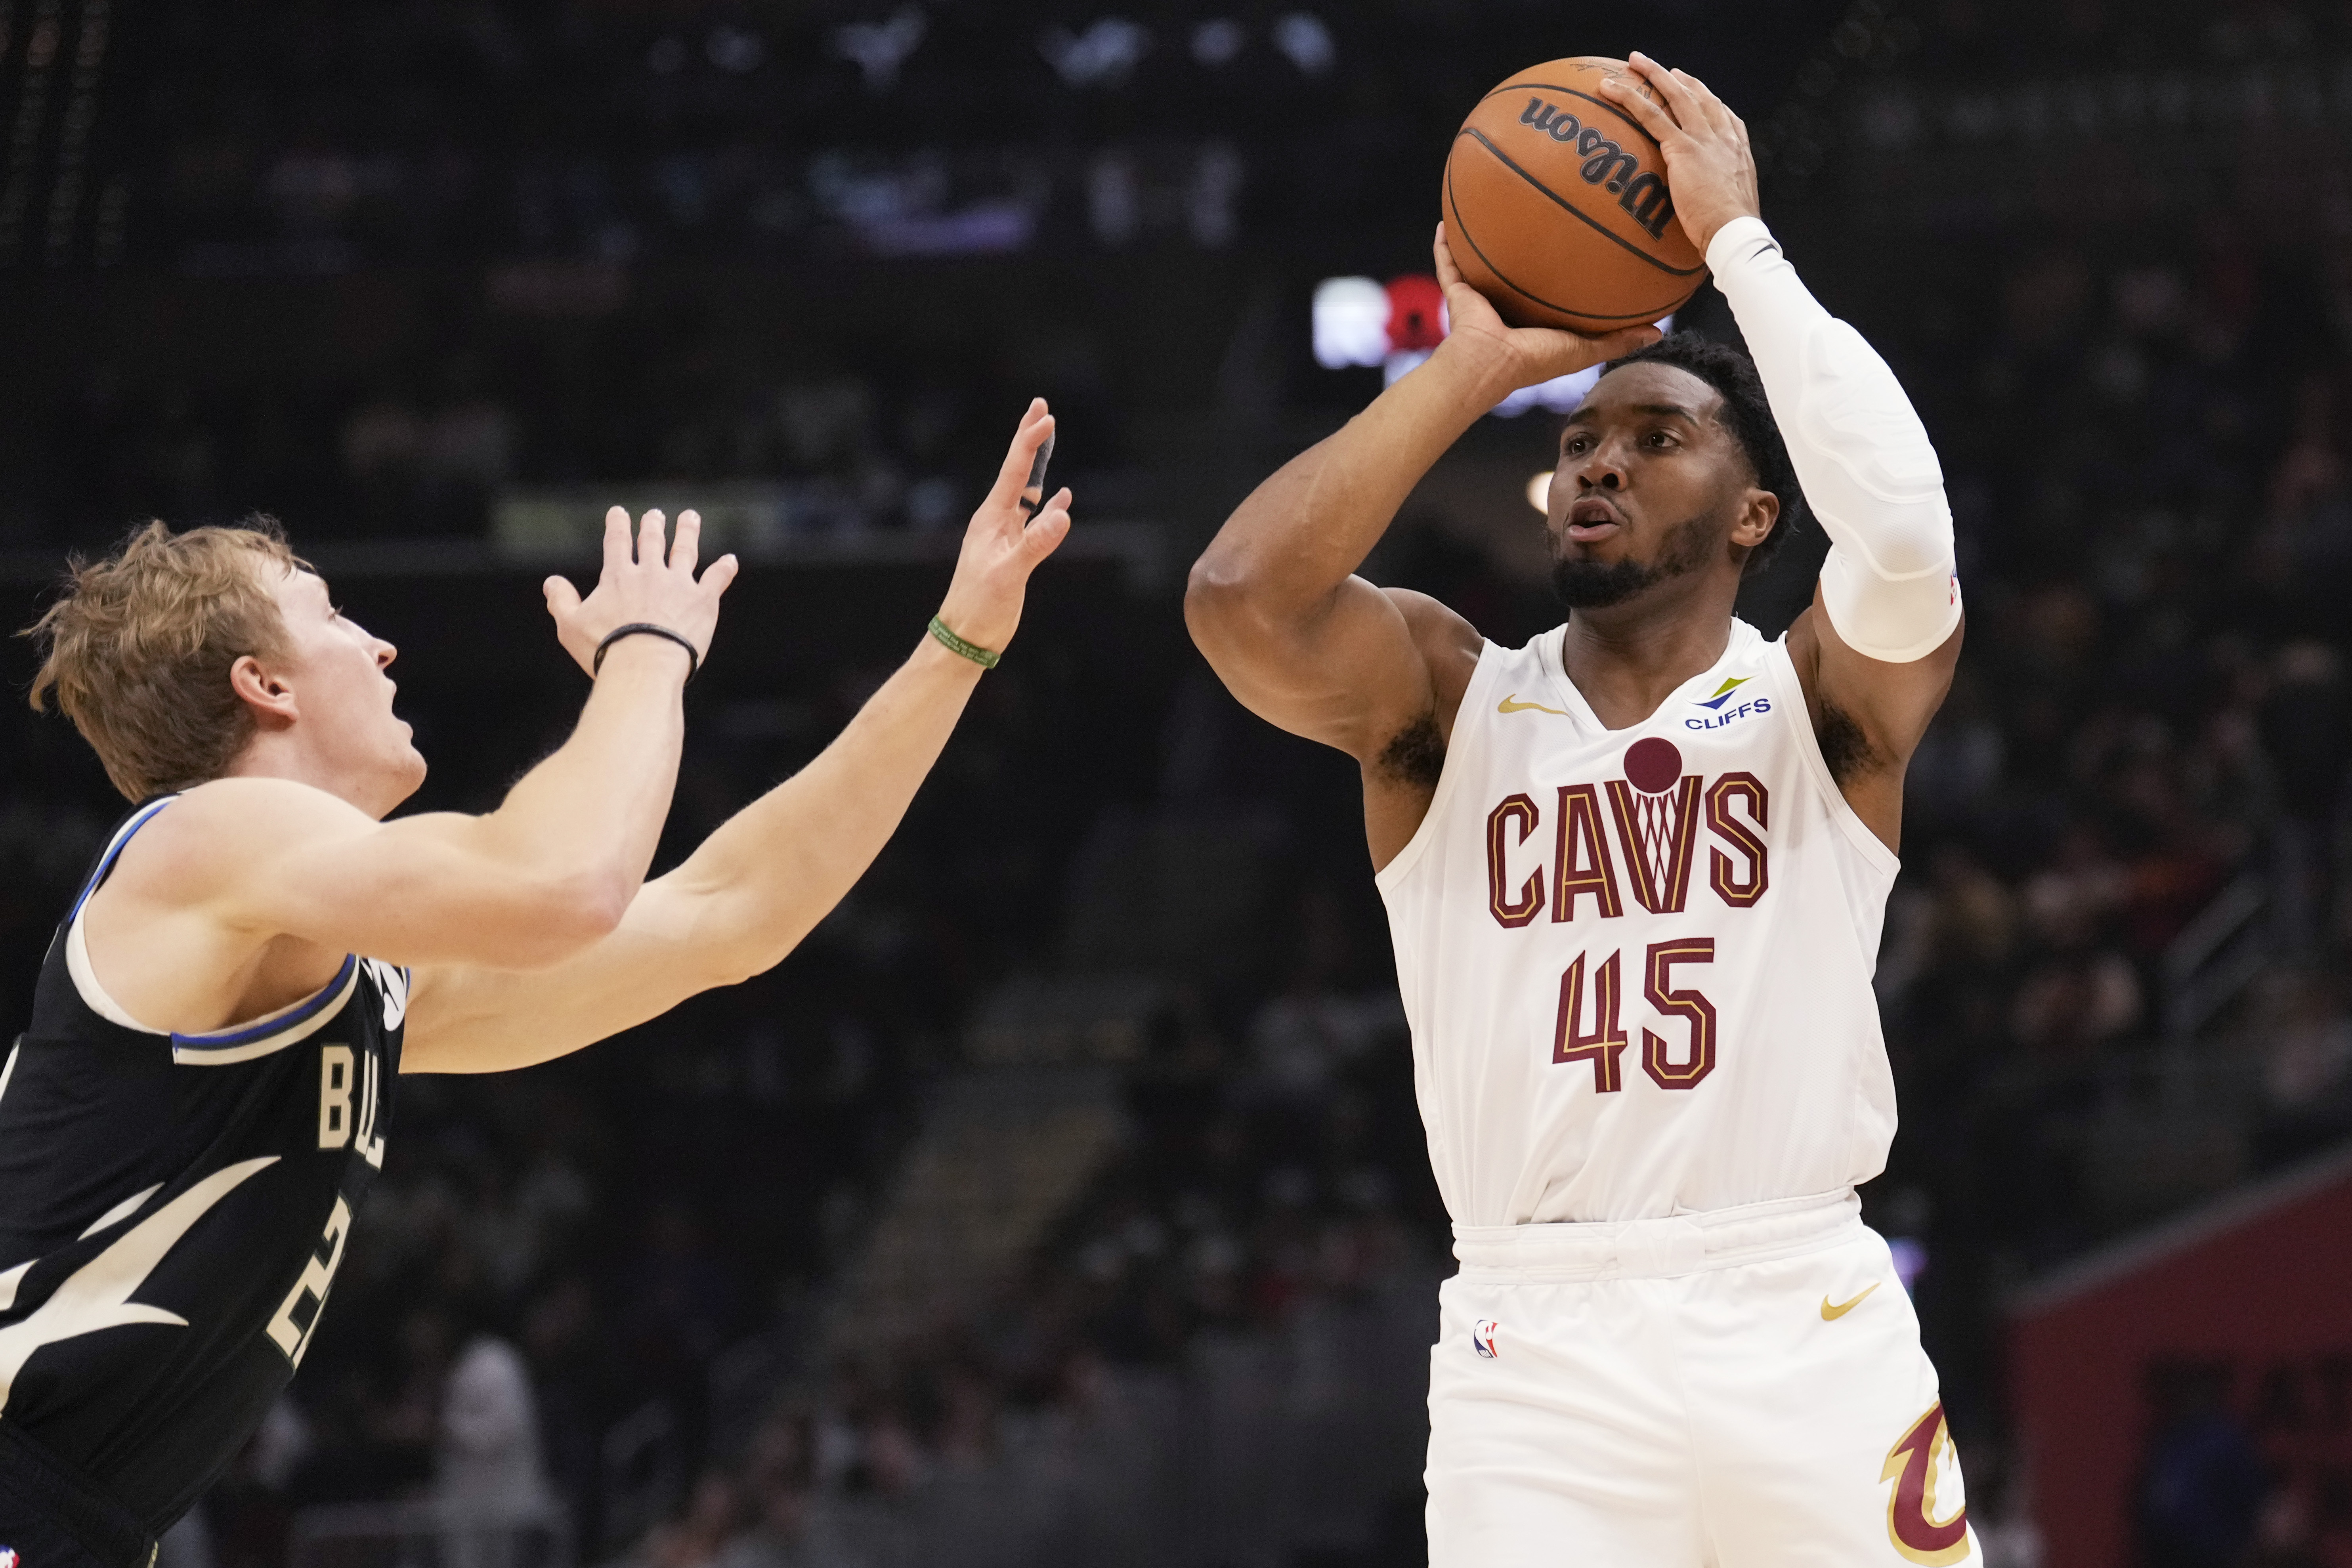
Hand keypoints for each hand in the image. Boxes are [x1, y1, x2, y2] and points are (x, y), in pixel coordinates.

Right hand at [544, 507, 739, 676]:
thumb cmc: (605, 649)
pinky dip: (725, 569)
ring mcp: (679, 584)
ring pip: (685, 551)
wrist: (644, 665)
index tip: (619, 512)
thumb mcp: (570, 626)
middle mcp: (650, 573)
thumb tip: (551, 582)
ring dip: (687, 532)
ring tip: (690, 518)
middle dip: (653, 526)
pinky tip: (731, 560)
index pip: (616, 542)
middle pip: (652, 542)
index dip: (617, 525)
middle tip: (655, 515)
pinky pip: (716, 579)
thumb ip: (560, 601)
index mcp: (618, 576)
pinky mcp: (703, 601)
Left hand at [933, 399, 1073, 653]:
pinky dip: (1049, 504)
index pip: (1015, 472)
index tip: (1047, 417)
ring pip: (1027, 490)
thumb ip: (1034, 544)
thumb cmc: (980, 607)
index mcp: (991, 519)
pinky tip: (1062, 498)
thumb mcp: (1008, 575)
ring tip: (1048, 438)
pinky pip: (1033, 518)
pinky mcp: (1012, 552)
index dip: (1031, 442)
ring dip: (1040, 464)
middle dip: (1030, 439)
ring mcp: (1004, 535)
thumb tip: (1062, 514)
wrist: (965, 637)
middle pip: (1018, 470)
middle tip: (1041, 406)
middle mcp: (996, 520)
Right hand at [1432, 224, 1661, 396]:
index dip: (1566, 266)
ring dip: (1486, 237)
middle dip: (1528, 243)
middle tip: (1543, 211)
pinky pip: (1448, 262)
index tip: (1584, 240)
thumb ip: (1619, 340)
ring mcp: (1481, 297)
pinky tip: (1447, 218)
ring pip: (1482, 261)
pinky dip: (1445, 244)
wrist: (1489, 363)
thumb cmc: (1536, 359)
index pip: (1553, 288)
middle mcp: (1508, 305)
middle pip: (1518, 268)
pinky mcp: (1457, 292)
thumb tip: (1659, 333)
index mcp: (1535, 318)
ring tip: (1494, 205)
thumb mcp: (1585, 349)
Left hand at [1596, 52, 1760, 256]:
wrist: (1734, 232)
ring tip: (1634, 62)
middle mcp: (1723, 137)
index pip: (1723, 115)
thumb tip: (1707, 213)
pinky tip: (1611, 90)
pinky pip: (1651, 116)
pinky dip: (1629, 99)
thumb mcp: (1731, 209)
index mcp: (1738, 150)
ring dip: (1653, 75)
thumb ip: (1718, 199)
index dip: (1707, 98)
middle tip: (1661, 68)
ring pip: (1675, 97)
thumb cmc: (1732, 232)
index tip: (1693, 88)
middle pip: (1699, 97)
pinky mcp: (1682, 148)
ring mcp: (1703, 139)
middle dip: (1678, 79)